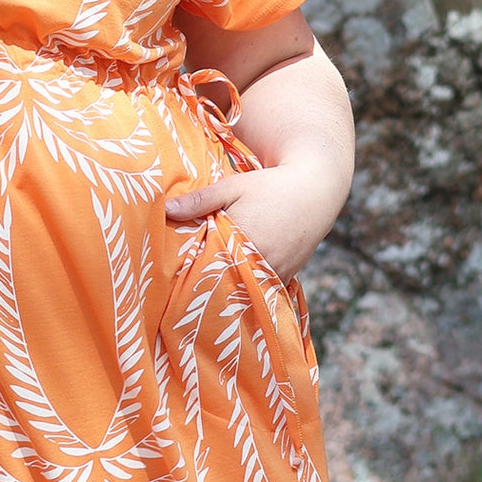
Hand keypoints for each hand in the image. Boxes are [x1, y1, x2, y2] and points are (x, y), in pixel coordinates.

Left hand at [164, 163, 334, 282]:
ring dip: (229, 288)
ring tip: (208, 295)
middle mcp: (262, 261)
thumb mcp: (231, 187)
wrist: (315, 190)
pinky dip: (249, 288)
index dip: (191, 274)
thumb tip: (166, 209)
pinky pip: (263, 289)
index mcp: (243, 240)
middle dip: (208, 285)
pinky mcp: (288, 275)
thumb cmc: (269, 186)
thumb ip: (199, 201)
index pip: (209, 267)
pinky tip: (234, 289)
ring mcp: (277, 271)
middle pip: (226, 282)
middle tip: (184, 296)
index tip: (174, 282)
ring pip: (246, 289)